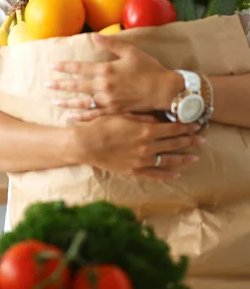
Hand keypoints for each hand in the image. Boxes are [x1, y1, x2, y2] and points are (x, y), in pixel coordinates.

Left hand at [47, 33, 182, 120]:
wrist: (164, 91)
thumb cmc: (149, 69)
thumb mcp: (131, 51)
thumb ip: (111, 43)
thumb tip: (93, 36)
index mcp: (106, 69)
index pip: (79, 68)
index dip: (65, 67)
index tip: (52, 66)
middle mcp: (104, 86)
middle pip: (76, 86)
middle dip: (60, 84)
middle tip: (46, 84)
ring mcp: (108, 101)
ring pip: (82, 102)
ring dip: (66, 102)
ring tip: (54, 101)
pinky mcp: (114, 112)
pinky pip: (94, 115)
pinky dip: (81, 116)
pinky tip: (71, 116)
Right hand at [74, 114, 204, 179]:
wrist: (86, 144)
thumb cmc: (103, 125)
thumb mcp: (123, 114)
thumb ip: (143, 117)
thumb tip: (159, 119)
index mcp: (146, 130)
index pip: (172, 129)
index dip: (186, 127)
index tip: (197, 126)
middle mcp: (147, 147)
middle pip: (174, 143)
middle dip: (189, 141)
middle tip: (202, 140)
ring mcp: (142, 160)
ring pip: (168, 160)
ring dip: (183, 158)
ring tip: (195, 157)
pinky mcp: (134, 171)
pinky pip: (155, 174)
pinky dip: (167, 174)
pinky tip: (177, 173)